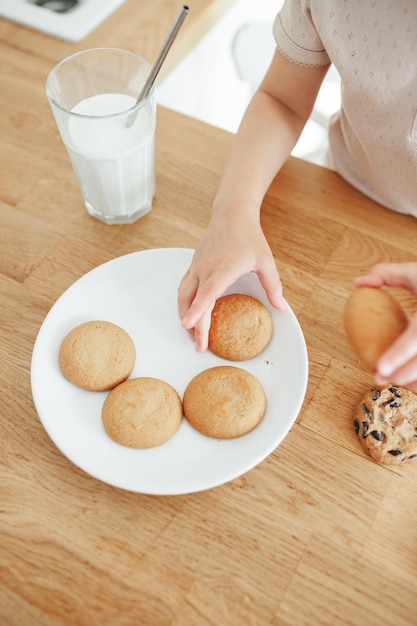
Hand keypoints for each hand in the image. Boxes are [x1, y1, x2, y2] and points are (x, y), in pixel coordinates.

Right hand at [178, 214, 284, 351]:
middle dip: (193, 326)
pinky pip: (183, 287)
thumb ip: (273, 286)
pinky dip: (184, 303)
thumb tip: (281, 307)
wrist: (231, 214)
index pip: (207, 294)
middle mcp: (205, 269)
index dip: (197, 311)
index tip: (188, 326)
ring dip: (185, 315)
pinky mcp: (193, 265)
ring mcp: (197, 267)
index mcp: (223, 269)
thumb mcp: (265, 261)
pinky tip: (189, 311)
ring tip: (192, 333)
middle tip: (200, 346)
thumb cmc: (248, 235)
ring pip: (183, 296)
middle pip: (192, 301)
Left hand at [354, 262, 416, 389]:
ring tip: (393, 382)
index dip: (398, 354)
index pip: (416, 337)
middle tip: (378, 379)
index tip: (379, 367)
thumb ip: (388, 274)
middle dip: (402, 375)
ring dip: (415, 380)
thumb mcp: (416, 271)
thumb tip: (358, 284)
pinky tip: (411, 381)